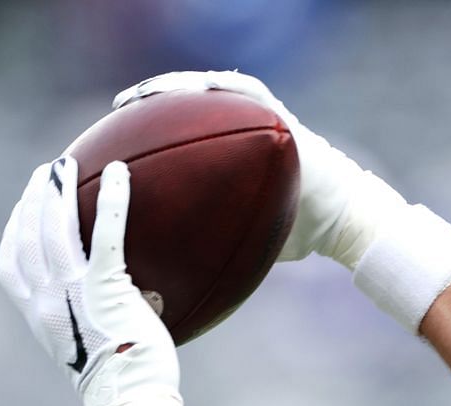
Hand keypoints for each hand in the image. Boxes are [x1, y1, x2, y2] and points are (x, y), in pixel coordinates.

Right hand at [0, 155, 181, 405]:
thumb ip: (88, 319)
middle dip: (34, 198)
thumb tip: (117, 299)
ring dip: (58, 191)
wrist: (131, 403)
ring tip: (67, 164)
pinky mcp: (105, 289)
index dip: (13, 233)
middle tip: (47, 172)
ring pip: (54, 229)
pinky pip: (105, 234)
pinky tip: (118, 172)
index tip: (22, 210)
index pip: (11, 267)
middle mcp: (47, 302)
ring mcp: (73, 294)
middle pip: (28, 237)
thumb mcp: (92, 347)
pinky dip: (111, 200)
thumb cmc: (123, 382)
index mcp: (39, 317)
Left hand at [113, 70, 403, 267]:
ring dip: (176, 87)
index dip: (145, 136)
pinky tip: (203, 84)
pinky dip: (225, 87)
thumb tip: (174, 276)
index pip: (179, 136)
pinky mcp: (280, 115)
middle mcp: (239, 131)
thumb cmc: (294, 230)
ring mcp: (259, 119)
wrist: (339, 220)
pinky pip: (250, 93)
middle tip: (117, 109)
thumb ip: (213, 240)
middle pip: (185, 106)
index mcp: (227, 156)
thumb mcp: (243, 236)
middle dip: (149, 103)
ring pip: (210, 91)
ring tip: (145, 93)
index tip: (111, 143)